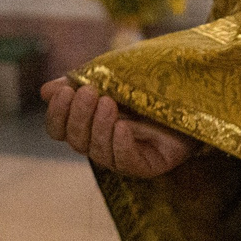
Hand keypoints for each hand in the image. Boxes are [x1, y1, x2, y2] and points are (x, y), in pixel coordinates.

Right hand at [38, 76, 202, 177]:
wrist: (195, 86)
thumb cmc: (152, 79)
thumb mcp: (112, 74)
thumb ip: (81, 82)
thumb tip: (45, 91)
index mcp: (90, 123)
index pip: (59, 129)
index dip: (56, 114)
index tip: (64, 91)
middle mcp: (103, 142)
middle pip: (75, 140)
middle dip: (79, 116)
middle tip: (90, 92)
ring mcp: (124, 156)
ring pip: (98, 153)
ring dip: (99, 127)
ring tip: (109, 102)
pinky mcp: (148, 166)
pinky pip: (126, 162)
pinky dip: (121, 145)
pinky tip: (124, 127)